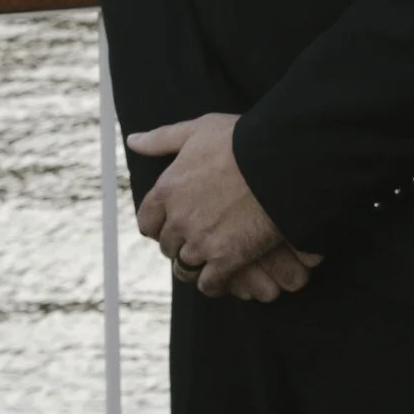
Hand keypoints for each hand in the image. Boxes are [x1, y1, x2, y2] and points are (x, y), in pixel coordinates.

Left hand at [132, 114, 318, 299]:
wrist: (280, 161)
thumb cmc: (241, 140)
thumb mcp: (198, 130)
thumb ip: (162, 139)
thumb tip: (133, 140)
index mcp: (168, 189)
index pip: (147, 221)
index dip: (159, 224)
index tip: (172, 224)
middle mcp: (179, 218)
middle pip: (168, 244)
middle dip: (180, 242)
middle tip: (199, 237)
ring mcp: (201, 241)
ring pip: (185, 265)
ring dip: (196, 263)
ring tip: (211, 258)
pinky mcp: (225, 258)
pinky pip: (209, 283)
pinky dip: (213, 283)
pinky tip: (224, 276)